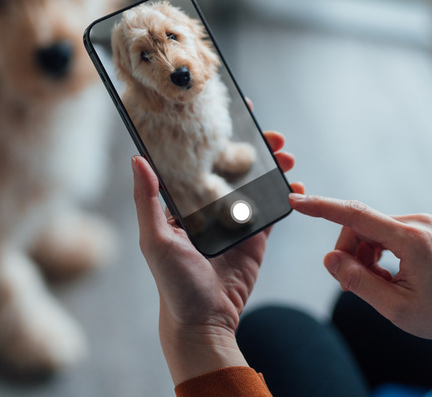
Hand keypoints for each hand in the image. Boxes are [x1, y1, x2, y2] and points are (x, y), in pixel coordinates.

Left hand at [133, 131, 302, 383]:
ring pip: (256, 182)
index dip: (214, 135)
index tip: (230, 110)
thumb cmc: (173, 282)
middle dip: (253, 146)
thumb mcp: (155, 239)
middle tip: (271, 134)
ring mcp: (235, 219)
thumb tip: (136, 158)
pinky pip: (272, 209)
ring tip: (286, 155)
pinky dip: (285, 195)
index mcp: (183, 202)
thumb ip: (147, 199)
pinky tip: (295, 187)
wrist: (205, 322)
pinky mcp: (255, 236)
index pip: (199, 159)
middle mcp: (209, 206)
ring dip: (273, 166)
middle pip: (234, 166)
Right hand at [289, 194, 431, 359]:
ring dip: (363, 257)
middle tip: (351, 287)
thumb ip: (359, 282)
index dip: (321, 208)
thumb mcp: (397, 309)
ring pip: (370, 231)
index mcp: (411, 240)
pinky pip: (385, 233)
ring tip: (377, 287)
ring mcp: (422, 223)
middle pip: (359, 227)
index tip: (295, 200)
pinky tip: (388, 277)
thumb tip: (329, 259)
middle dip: (347, 254)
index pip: (355, 216)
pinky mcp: (423, 227)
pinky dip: (376, 253)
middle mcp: (416, 223)